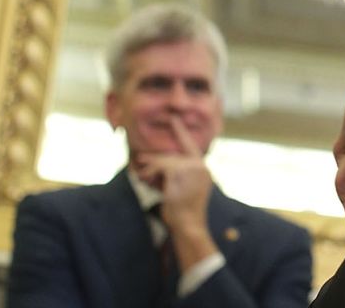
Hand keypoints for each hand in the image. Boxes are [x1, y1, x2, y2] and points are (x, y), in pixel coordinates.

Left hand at [134, 116, 216, 268]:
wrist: (189, 226)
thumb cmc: (183, 213)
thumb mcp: (181, 191)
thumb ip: (174, 175)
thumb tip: (149, 163)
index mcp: (203, 170)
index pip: (190, 146)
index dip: (180, 131)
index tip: (173, 117)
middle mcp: (201, 167)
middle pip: (173, 156)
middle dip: (155, 161)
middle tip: (140, 161)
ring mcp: (192, 169)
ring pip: (165, 161)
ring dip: (151, 170)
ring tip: (143, 178)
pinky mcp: (180, 173)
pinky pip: (160, 167)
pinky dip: (150, 174)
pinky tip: (147, 181)